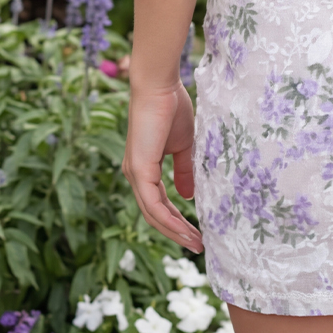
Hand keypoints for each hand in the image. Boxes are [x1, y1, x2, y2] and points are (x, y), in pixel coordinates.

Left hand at [123, 83, 203, 252]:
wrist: (159, 86)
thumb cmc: (171, 107)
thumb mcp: (183, 144)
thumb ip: (184, 170)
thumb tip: (188, 197)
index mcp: (143, 168)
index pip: (157, 203)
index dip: (176, 220)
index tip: (196, 233)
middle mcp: (135, 175)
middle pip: (153, 215)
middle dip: (176, 233)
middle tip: (198, 246)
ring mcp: (135, 173)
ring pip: (152, 214)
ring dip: (174, 231)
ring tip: (196, 243)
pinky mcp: (139, 169)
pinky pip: (153, 203)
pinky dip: (169, 219)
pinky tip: (185, 228)